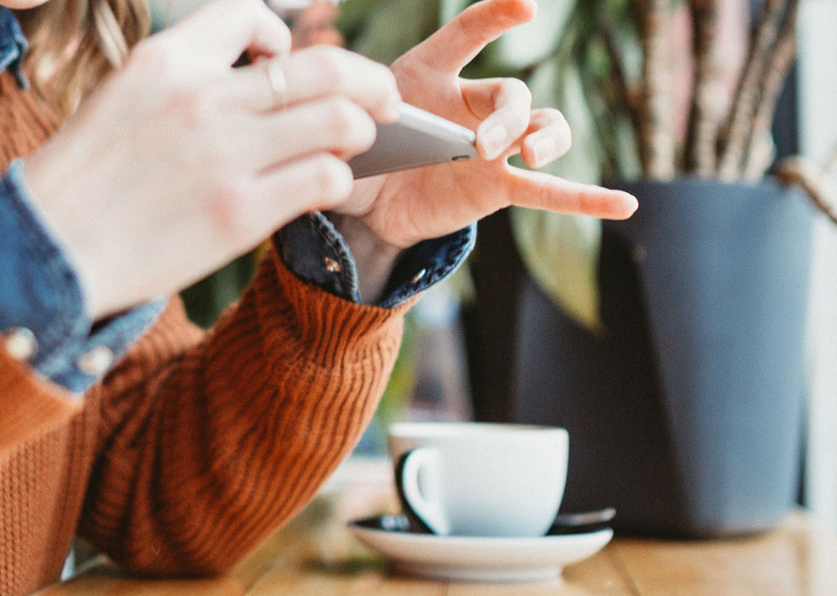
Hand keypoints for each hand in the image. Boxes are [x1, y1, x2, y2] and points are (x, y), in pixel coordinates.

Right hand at [23, 0, 399, 318]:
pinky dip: (337, 178)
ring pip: (338, 118)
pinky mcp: (238, 213)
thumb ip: (183, 81)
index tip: (280, 62)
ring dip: (358, 129)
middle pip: (321, 66)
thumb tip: (255, 78)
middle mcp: (200, 97)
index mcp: (164, 61)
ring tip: (353, 145)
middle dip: (365, 80)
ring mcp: (224, 155)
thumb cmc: (80, 184)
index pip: (251, 16)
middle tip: (381, 99)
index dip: (279, 36)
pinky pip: (323, 177)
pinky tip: (324, 187)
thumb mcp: (117, 101)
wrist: (45, 252)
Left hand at [336, 0, 638, 250]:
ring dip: (545, 139)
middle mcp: (472, 104)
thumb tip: (340, 136)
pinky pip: (549, 192)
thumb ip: (350, 124)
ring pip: (542, 130)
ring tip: (531, 155)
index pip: (466, 34)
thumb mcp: (344, 129)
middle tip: (482, 145)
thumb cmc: (358, 148)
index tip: (524, 8)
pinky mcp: (499, 186)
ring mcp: (493, 146)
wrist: (365, 201)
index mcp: (430, 74)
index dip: (496, 17)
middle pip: (511, 96)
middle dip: (506, 119)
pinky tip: (626, 206)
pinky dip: (587, 199)